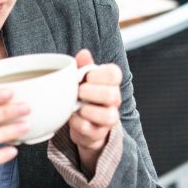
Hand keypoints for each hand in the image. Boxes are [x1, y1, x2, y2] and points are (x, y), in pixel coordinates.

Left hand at [69, 49, 122, 174]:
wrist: (83, 123)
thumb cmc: (84, 96)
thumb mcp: (83, 79)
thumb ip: (84, 66)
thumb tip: (84, 53)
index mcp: (111, 83)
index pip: (114, 74)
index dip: (98, 74)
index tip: (86, 77)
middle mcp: (114, 100)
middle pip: (113, 95)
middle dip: (91, 92)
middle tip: (79, 92)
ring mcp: (108, 118)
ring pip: (108, 116)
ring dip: (88, 110)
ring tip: (77, 107)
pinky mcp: (98, 133)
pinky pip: (90, 129)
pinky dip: (77, 123)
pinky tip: (72, 117)